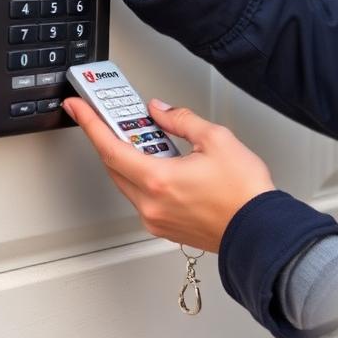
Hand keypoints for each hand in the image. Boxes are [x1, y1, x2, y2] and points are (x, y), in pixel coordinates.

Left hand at [61, 97, 275, 252]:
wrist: (259, 229)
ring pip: (127, 182)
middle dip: (109, 138)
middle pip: (114, 166)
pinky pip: (141, 197)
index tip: (78, 108)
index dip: (90, 124)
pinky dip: (143, 176)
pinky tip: (160, 162)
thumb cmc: (244, 192)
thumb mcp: (217, 139)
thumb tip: (161, 111)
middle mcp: (150, 204)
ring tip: (144, 136)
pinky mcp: (164, 228)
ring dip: (128, 157)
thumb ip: (182, 121)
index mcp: (158, 180)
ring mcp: (155, 219)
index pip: (110, 148)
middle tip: (110, 116)